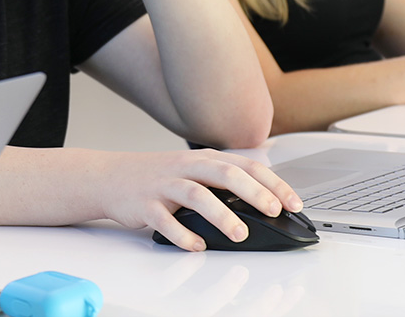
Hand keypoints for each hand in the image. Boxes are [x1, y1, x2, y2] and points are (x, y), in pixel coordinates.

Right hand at [97, 149, 301, 251]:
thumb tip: (263, 200)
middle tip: (273, 211)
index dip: (272, 183)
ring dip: (221, 215)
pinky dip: (183, 235)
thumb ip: (223, 180)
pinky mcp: (145, 205)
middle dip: (254, 193)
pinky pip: (165, 220)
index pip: (246, 166)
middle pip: (225, 174)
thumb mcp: (193, 169)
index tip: (294, 202)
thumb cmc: (159, 176)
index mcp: (203, 159)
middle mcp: (186, 167)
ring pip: (197, 195)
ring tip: (240, 233)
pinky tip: (196, 246)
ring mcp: (165, 185)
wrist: (111, 177)